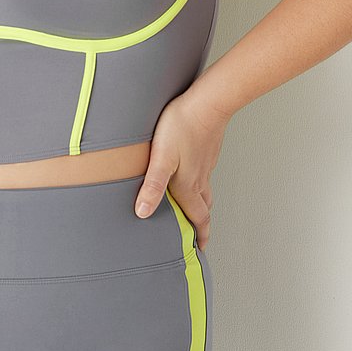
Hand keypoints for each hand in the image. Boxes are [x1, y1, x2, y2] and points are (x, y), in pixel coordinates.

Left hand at [133, 90, 230, 251]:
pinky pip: (205, 174)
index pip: (197, 218)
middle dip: (202, 224)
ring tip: (196, 210)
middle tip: (199, 235)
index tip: (200, 249)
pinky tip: (193, 175)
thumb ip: (153, 186)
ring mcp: (205, 164)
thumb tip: (143, 213)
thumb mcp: (161, 159)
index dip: (200, 235)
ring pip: (206, 191)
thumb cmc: (182, 127)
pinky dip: (201, 184)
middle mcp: (200, 178)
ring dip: (202, 204)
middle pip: (204, 207)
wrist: (208, 102)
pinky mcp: (206, 150)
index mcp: (189, 185)